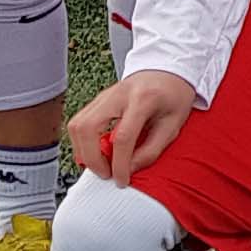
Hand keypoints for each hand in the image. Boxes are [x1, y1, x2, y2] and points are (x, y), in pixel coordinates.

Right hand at [68, 70, 197, 182]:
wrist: (168, 70)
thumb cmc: (173, 96)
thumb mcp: (174, 124)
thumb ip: (152, 149)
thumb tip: (129, 169)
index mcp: (143, 99)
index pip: (123, 136)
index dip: (119, 164)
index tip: (122, 180)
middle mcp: (118, 94)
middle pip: (88, 127)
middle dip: (91, 158)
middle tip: (106, 173)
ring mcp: (104, 95)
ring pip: (76, 125)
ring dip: (82, 151)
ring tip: (100, 164)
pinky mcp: (97, 100)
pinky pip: (78, 122)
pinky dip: (82, 142)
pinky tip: (95, 152)